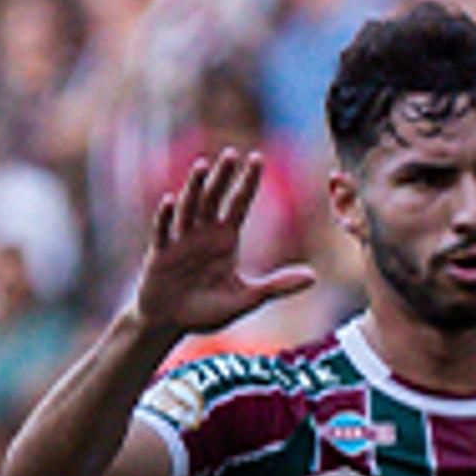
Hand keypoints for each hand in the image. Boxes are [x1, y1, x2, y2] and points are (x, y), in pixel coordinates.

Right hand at [133, 150, 315, 336]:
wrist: (171, 322)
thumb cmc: (207, 309)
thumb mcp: (248, 298)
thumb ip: (278, 286)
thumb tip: (314, 278)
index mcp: (225, 239)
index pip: (239, 204)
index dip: (248, 182)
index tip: (258, 158)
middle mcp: (203, 234)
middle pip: (214, 198)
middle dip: (223, 176)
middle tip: (233, 153)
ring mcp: (180, 241)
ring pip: (189, 208)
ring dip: (194, 187)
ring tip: (203, 165)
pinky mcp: (160, 254)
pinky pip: (164, 231)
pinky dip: (167, 217)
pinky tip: (171, 200)